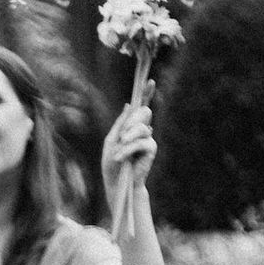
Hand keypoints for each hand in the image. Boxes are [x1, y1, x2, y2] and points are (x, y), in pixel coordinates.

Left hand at [102, 100, 156, 222]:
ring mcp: (148, 138)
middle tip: (121, 138)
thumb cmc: (112, 163)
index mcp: (131, 126)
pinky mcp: (151, 149)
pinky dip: (129, 149)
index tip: (150, 82)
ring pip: (141, 128)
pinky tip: (122, 158)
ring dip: (127, 139)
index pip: (141, 106)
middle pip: (143, 113)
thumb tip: (129, 105)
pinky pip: (142, 142)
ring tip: (118, 152)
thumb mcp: (112, 140)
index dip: (146, 94)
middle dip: (131, 124)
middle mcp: (142, 129)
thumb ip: (121, 123)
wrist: (116, 182)